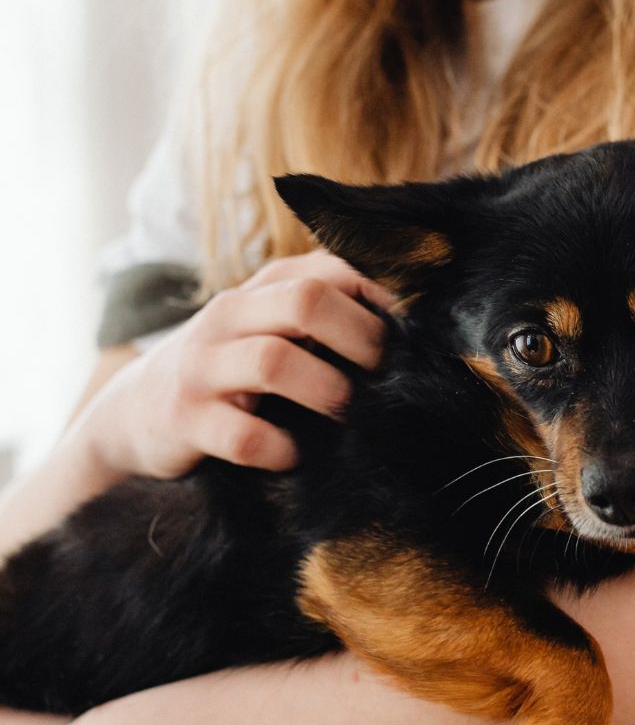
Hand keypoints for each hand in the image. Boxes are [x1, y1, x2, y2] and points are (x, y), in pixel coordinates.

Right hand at [83, 251, 394, 479]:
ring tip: (347, 415)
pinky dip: (280, 449)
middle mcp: (228, 317)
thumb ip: (324, 316)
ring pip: (274, 362)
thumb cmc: (230, 368)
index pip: (328, 269)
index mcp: (260, 290)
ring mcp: (203, 367)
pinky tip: (294, 454)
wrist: (134, 412)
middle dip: (359, 338)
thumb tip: (409, 330)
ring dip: (326, 391)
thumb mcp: (269, 327)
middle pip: (305, 302)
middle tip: (382, 374)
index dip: (378, 300)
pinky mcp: (185, 420)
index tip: (406, 336)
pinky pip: (243, 435)